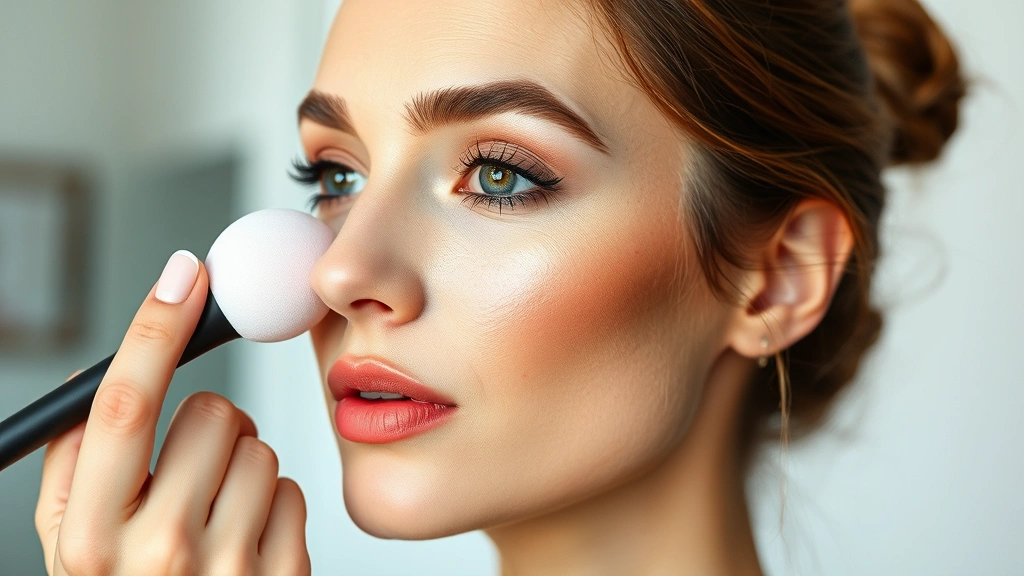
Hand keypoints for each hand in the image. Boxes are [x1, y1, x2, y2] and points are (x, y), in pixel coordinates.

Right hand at [34, 251, 310, 574]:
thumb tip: (101, 379)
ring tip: (219, 513)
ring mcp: (227, 568)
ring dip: (244, 464)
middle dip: (210, 424)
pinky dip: (274, 501)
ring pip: (262, 444)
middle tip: (195, 468)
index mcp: (88, 537)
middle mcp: (155, 554)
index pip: (121, 407)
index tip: (184, 273)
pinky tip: (249, 539)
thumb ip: (74, 467)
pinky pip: (293, 487)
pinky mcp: (284, 575)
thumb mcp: (71, 547)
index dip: (153, 329)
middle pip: (212, 412)